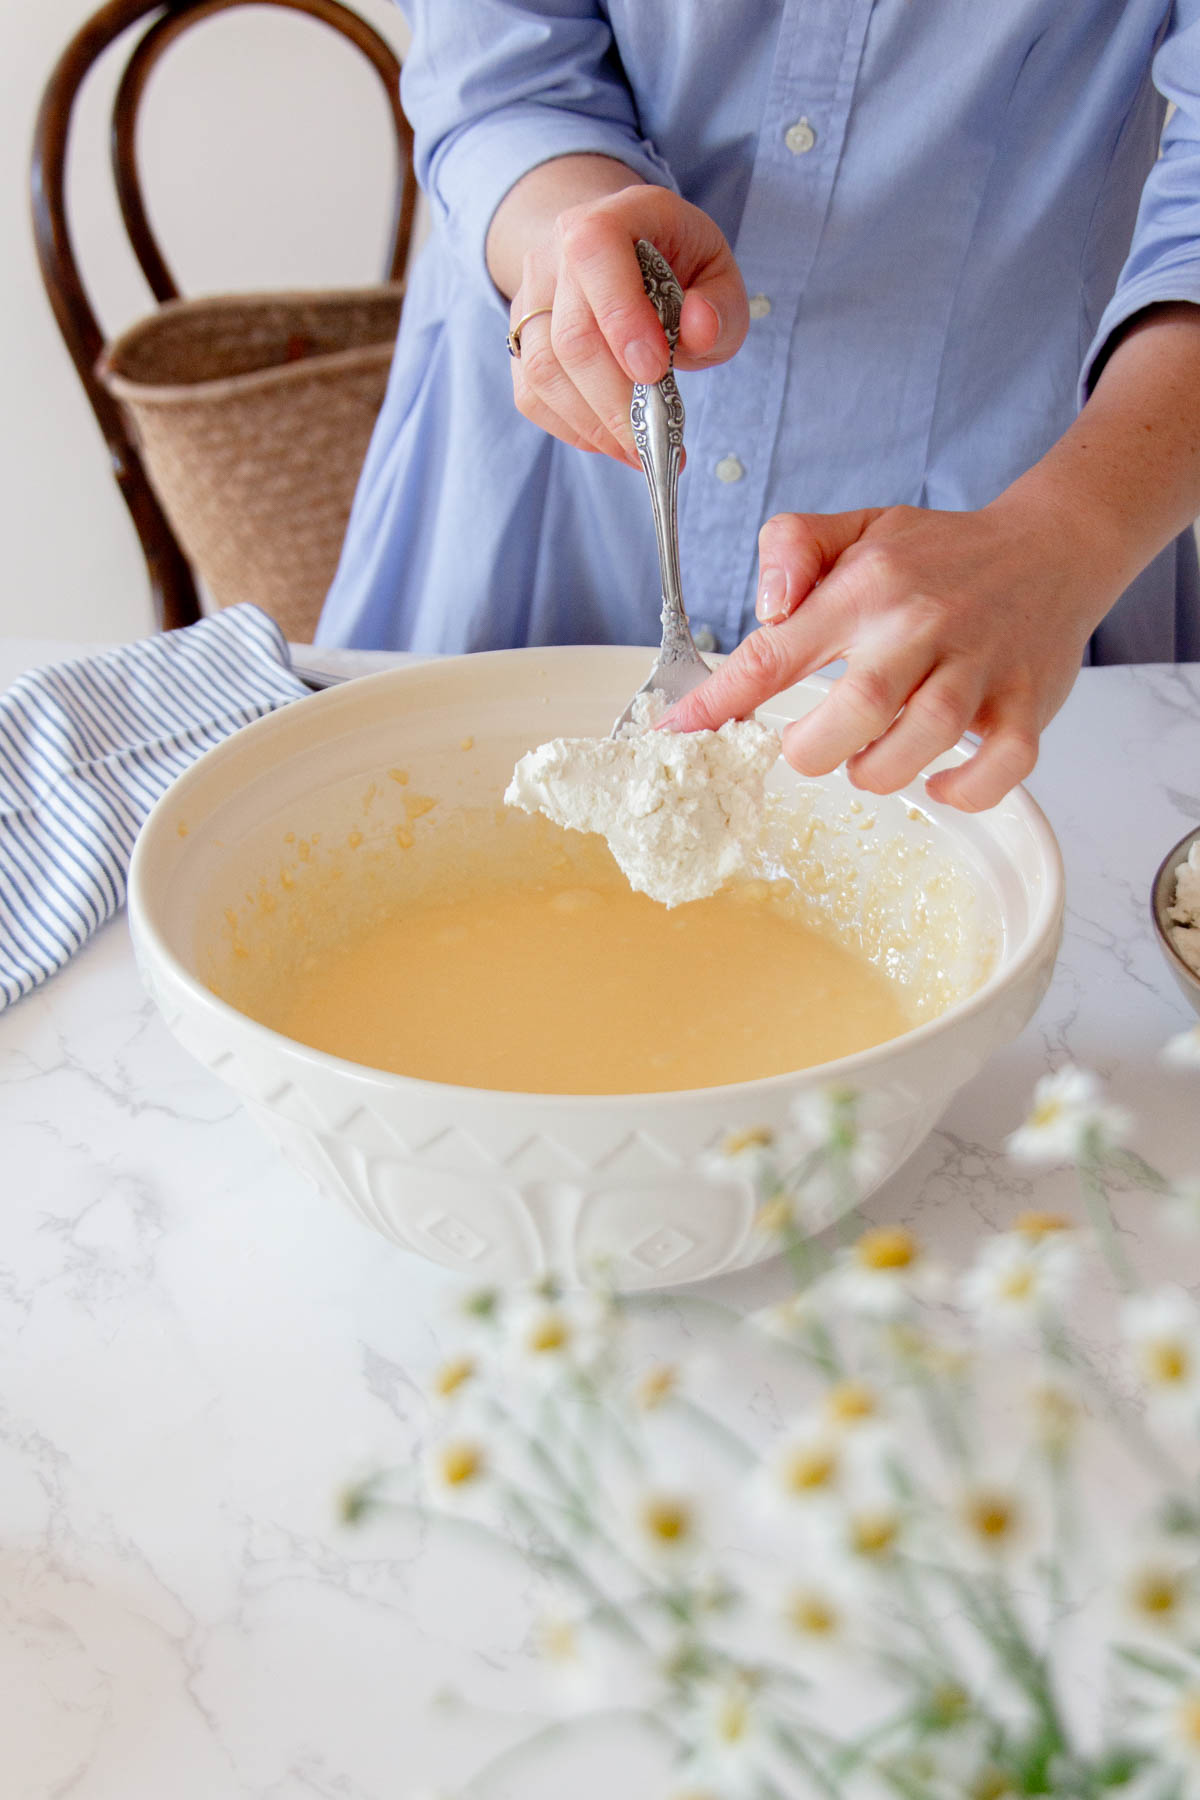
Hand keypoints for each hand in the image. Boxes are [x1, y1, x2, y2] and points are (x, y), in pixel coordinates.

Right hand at [495, 174, 747, 464]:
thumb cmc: (676, 266)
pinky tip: (612, 442)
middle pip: (570, 334)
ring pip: (543, 371)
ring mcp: (530, 297)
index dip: (621, 317)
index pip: (594, 253)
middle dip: (614, 398)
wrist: (620, 251)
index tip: (654, 372)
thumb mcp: (716, 270)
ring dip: (594, 424)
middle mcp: (557, 251)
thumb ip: (720, 303)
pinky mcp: (520, 342)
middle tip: (656, 440)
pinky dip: (573, 429)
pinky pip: (532, 395)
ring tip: (639, 452)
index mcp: (612, 215)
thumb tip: (700, 329)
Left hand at [664, 498, 1118, 810]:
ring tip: (868, 758)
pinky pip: (998, 768)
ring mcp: (979, 668)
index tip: (679, 734)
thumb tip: (765, 608)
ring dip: (878, 772)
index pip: (775, 653)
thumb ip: (791, 546)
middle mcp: (920, 625)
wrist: (1053, 547)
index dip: (719, 703)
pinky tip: (936, 780)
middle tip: (810, 746)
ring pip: (921, 744)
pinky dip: (962, 790)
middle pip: (853, 711)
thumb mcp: (857, 526)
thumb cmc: (939, 553)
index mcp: (867, 586)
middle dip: (812, 750)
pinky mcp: (1025, 703)